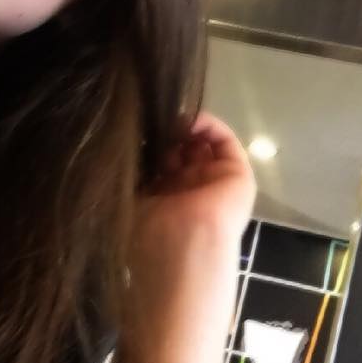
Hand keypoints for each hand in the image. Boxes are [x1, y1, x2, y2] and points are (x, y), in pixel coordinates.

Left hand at [128, 113, 255, 313]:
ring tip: (171, 117)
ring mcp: (215, 183)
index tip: (137, 130)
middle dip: (167, 134)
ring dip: (187, 126)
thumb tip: (124, 147)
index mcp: (164, 202)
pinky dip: (208, 124)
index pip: (159, 165)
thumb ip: (132, 173)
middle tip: (154, 121)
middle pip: (182, 151)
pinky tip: (190, 119)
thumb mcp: (131, 197)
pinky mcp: (237, 174)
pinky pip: (225, 142)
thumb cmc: (151, 228)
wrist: (184, 245)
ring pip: (203, 144)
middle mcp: (190, 192)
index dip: (149, 145)